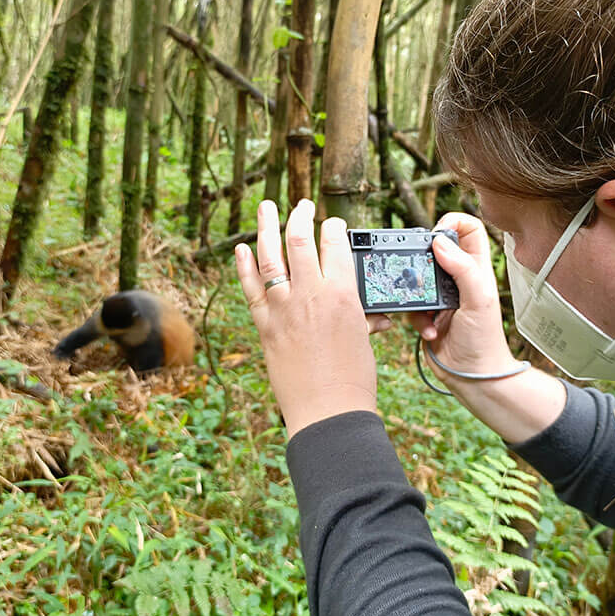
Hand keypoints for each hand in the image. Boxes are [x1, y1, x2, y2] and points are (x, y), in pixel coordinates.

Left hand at [235, 199, 377, 436]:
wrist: (328, 410)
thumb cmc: (354, 379)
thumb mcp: (363, 339)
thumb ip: (363, 318)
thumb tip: (374, 315)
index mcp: (341, 294)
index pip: (334, 244)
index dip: (332, 227)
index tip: (331, 223)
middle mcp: (310, 294)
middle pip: (299, 240)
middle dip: (300, 216)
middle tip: (302, 205)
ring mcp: (283, 309)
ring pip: (269, 257)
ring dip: (265, 227)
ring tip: (265, 206)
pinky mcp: (265, 327)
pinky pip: (251, 290)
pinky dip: (243, 267)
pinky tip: (240, 248)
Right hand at [409, 212, 565, 442]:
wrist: (473, 378)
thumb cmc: (485, 342)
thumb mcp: (479, 300)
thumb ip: (462, 268)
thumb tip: (439, 242)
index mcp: (477, 268)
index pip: (468, 228)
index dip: (452, 223)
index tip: (437, 235)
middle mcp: (459, 278)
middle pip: (436, 248)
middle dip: (424, 261)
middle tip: (423, 274)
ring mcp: (442, 296)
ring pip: (417, 277)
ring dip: (417, 294)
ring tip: (429, 311)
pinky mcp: (427, 313)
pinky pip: (411, 304)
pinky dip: (416, 317)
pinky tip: (429, 330)